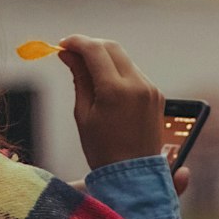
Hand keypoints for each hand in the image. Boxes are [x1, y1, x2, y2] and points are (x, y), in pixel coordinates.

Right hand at [57, 35, 164, 171]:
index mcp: (116, 90)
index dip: (75, 42)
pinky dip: (118, 71)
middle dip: (90, 45)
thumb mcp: (83, 113)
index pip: (95, 50)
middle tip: (71, 53)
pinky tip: (104, 82)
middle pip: (112, 48)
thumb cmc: (102, 150)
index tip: (61, 45)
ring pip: (124, 59)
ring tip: (85, 70)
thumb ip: (79, 78)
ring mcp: (151, 90)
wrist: (134, 176)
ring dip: (104, 58)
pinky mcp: (157, 96)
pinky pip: (135, 74)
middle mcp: (138, 85)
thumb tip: (68, 54)